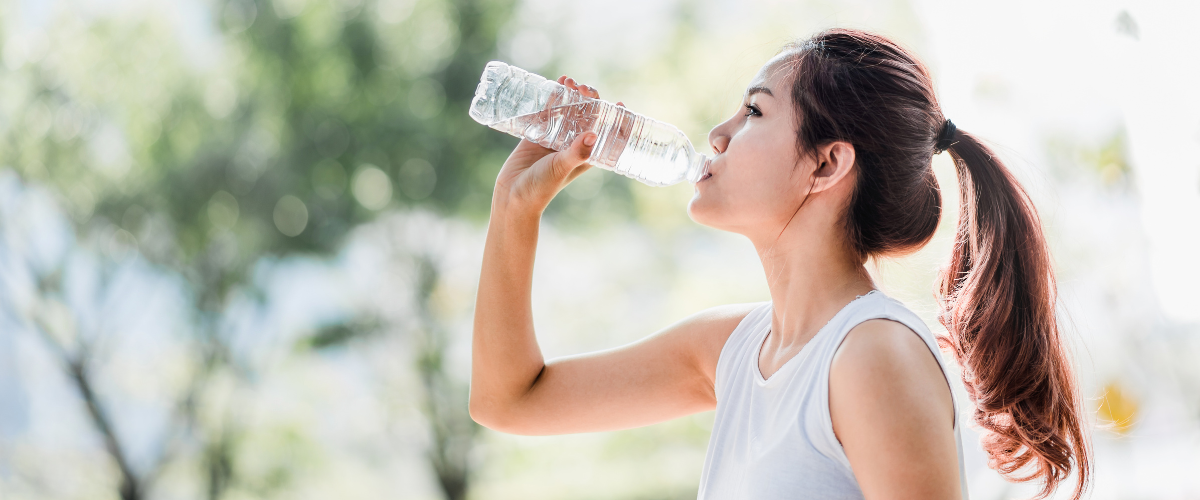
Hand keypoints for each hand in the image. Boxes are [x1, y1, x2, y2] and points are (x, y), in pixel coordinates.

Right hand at [493, 76, 624, 213]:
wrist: (513, 195)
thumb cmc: (541, 188)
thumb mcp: (561, 168)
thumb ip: (576, 153)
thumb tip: (592, 135)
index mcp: (586, 154)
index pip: (607, 134)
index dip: (616, 119)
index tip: (620, 103)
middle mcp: (573, 144)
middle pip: (587, 116)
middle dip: (589, 99)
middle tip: (583, 88)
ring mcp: (555, 138)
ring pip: (568, 111)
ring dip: (570, 95)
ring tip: (567, 80)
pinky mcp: (537, 134)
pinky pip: (547, 112)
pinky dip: (551, 98)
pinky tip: (553, 85)